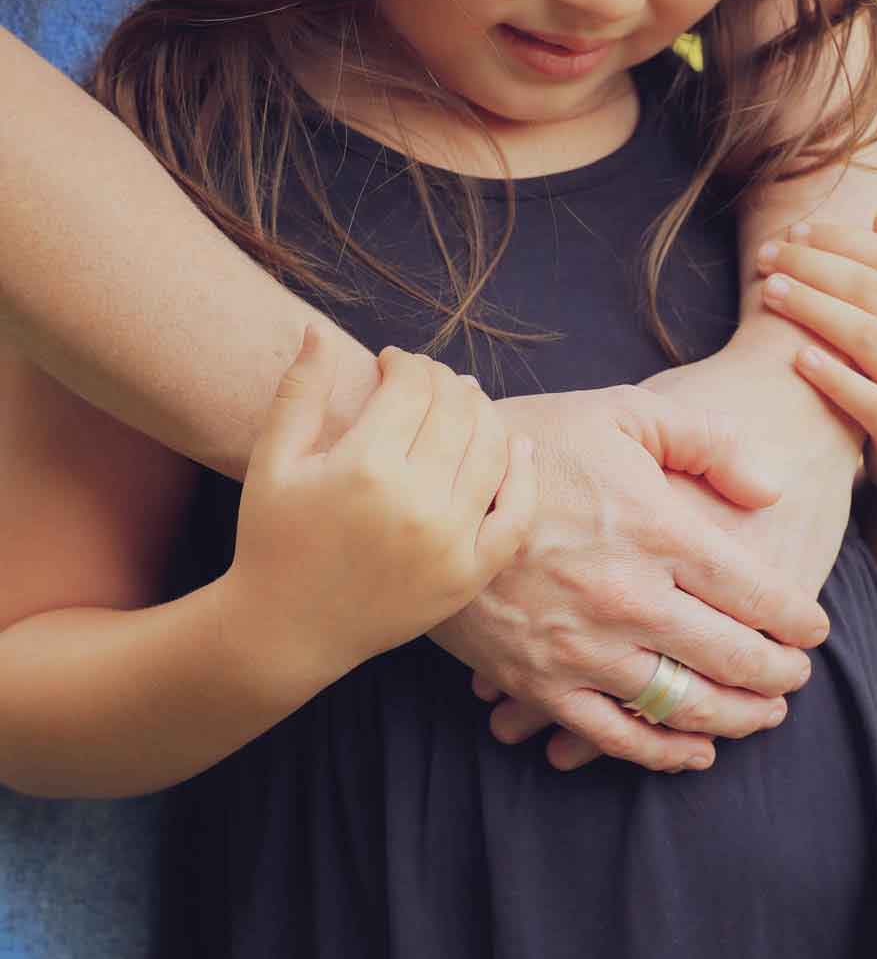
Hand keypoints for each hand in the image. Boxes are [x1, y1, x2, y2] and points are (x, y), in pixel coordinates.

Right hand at [224, 334, 535, 682]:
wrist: (288, 629)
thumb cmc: (274, 539)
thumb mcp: (273, 461)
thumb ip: (299, 392)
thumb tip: (317, 329)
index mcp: (364, 467)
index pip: (414, 385)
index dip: (407, 362)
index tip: (393, 364)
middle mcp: (416, 502)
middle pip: (459, 410)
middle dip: (444, 381)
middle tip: (427, 383)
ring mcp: (450, 541)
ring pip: (493, 450)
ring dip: (484, 414)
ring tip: (462, 406)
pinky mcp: (469, 574)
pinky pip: (516, 516)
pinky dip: (522, 476)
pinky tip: (515, 448)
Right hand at [427, 383, 830, 772]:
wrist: (429, 488)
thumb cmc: (533, 444)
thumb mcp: (623, 412)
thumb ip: (708, 442)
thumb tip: (769, 492)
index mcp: (655, 529)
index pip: (755, 591)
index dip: (796, 618)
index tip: (813, 630)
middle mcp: (627, 596)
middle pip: (732, 656)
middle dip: (779, 674)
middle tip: (797, 676)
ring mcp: (581, 647)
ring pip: (683, 705)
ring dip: (738, 717)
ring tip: (767, 715)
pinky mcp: (538, 681)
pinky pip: (613, 735)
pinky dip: (661, 752)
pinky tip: (696, 753)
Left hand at [757, 208, 876, 510]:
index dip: (842, 240)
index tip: (796, 230)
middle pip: (875, 292)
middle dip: (816, 267)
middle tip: (769, 257)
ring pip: (869, 338)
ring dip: (816, 310)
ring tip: (771, 292)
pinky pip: (868, 401)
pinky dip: (834, 377)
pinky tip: (798, 357)